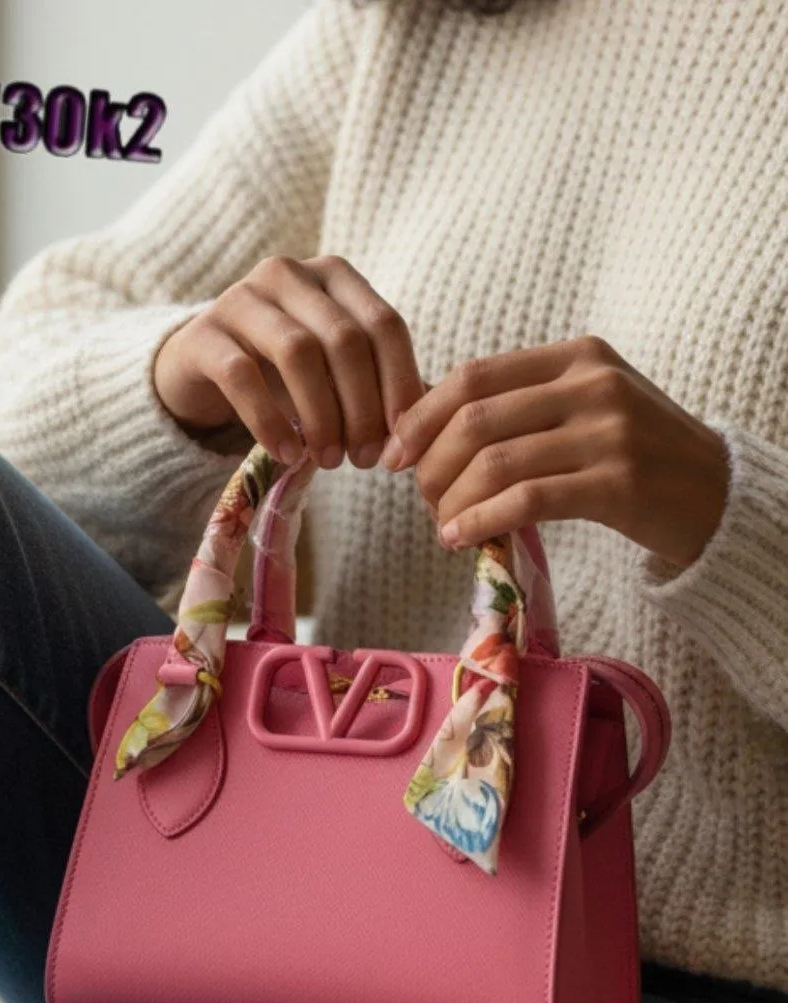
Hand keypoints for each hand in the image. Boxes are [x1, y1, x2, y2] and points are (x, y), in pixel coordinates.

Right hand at [154, 255, 424, 468]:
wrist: (200, 370)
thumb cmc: (284, 374)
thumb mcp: (335, 372)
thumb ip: (380, 386)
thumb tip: (431, 424)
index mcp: (335, 276)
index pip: (385, 324)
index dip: (400, 385)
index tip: (403, 440)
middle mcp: (289, 274)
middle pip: (345, 339)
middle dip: (362, 407)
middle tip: (365, 460)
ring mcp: (241, 298)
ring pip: (297, 352)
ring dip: (321, 415)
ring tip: (329, 461)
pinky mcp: (202, 334)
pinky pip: (241, 374)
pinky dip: (269, 420)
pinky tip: (286, 454)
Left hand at [381, 335, 729, 567]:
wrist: (716, 493)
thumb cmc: (635, 455)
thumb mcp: (583, 408)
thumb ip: (519, 407)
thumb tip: (421, 425)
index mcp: (576, 356)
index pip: (474, 376)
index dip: (421, 415)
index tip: (393, 452)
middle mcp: (592, 384)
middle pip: (475, 418)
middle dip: (430, 464)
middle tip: (420, 497)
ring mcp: (609, 432)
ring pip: (494, 461)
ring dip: (451, 500)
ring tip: (441, 524)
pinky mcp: (618, 483)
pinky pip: (526, 500)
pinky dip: (480, 521)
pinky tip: (460, 538)